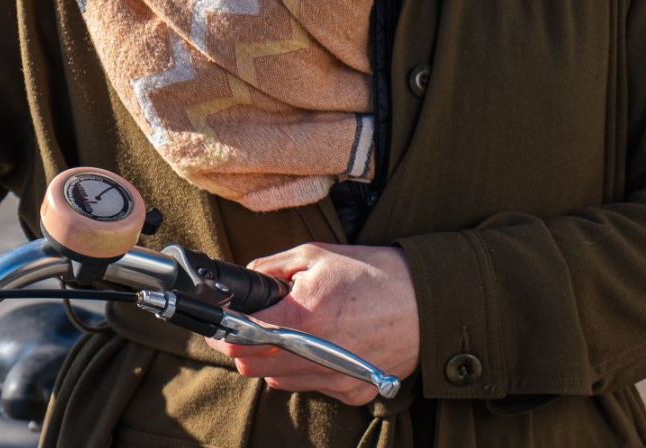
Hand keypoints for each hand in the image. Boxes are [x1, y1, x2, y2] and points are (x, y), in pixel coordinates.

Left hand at [210, 243, 419, 404]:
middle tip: (241, 330)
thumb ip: (271, 268)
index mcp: (303, 317)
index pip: (242, 337)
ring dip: (269, 361)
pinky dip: (302, 373)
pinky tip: (310, 349)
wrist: (427, 301)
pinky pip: (312, 388)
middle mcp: (316, 354)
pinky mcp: (353, 390)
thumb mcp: (316, 255)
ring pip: (278, 381)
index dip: (223, 331)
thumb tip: (244, 280)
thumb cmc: (374, 274)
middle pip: (254, 366)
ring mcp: (336, 378)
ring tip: (279, 337)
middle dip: (241, 348)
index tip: (217, 325)